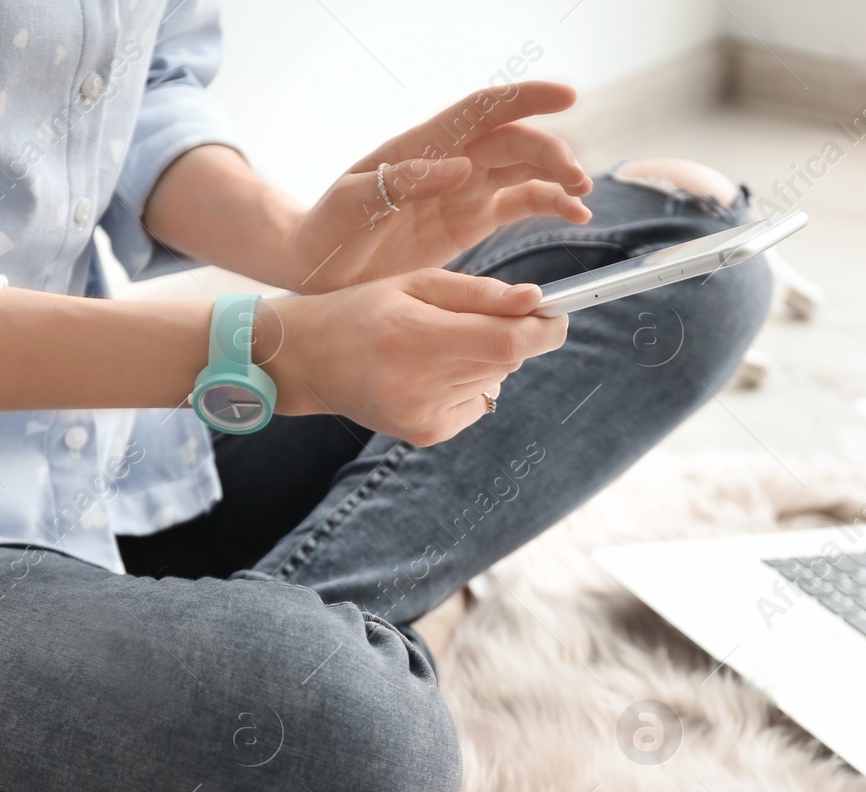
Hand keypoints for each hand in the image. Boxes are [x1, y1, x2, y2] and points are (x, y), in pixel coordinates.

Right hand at [258, 270, 566, 445]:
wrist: (308, 360)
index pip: (507, 342)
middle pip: (507, 361)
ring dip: (487, 358)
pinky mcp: (426, 434)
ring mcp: (423, 415)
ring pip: (496, 380)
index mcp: (414, 335)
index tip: (556, 313)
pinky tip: (431, 371)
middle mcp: (420, 383)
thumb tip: (538, 301)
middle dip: (515, 336)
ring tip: (440, 343)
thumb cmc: (364, 309)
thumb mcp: (416, 283)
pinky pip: (478, 403)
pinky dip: (470, 383)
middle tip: (483, 317)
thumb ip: (479, 293)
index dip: (544, 329)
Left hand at [286, 82, 592, 292]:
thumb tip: (461, 167)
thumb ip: (402, 182)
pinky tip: (574, 214)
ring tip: (581, 196)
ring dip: (557, 176)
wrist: (320, 268)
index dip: (523, 98)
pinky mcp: (472, 221)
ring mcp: (465, 190)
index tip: (565, 95)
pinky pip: (520, 204)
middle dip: (550, 151)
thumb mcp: (352, 204)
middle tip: (576, 178)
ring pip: (523, 168)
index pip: (481, 110)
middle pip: (513, 140)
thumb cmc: (329, 231)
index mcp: (423, 146)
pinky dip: (550, 205)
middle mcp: (451, 161)